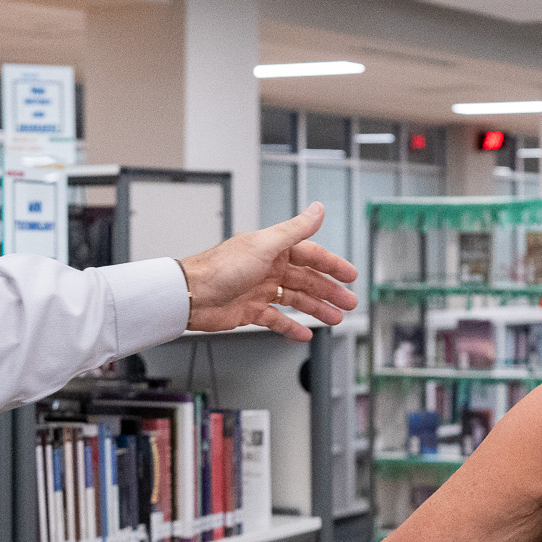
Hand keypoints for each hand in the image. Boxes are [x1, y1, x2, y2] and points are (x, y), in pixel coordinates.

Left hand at [177, 203, 358, 342]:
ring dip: (316, 309)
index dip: (332, 265)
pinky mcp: (250, 310)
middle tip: (349, 302)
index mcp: (273, 249)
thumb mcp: (265, 245)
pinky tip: (304, 333)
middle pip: (307, 280)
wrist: (191, 296)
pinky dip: (291, 326)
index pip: (311, 256)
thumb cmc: (220, 268)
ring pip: (296, 300)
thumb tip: (317, 209)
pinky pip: (277, 319)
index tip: (350, 275)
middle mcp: (268, 268)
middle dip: (330, 291)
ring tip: (334, 319)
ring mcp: (260, 290)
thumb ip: (295, 229)